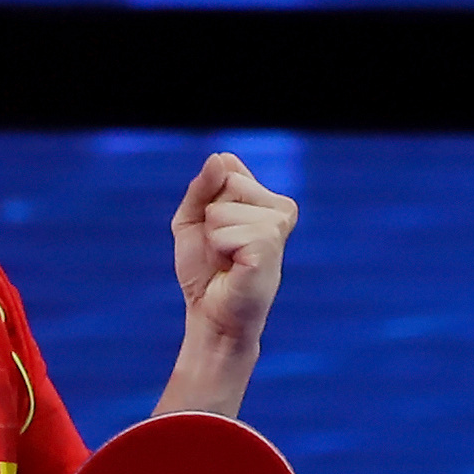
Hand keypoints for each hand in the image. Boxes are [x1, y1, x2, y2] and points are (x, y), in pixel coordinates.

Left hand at [169, 152, 294, 349]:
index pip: (226, 166)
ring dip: (213, 238)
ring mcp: (278, 225)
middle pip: (225, 182)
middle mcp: (280, 207)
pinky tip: (234, 267)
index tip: (214, 230)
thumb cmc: (205, 271)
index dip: (206, 200)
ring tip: (228, 260)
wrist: (213, 315)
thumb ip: (202, 187)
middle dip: (209, 218)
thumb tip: (219, 158)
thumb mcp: (193, 220)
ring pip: (221, 209)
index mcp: (266, 198)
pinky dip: (219, 250)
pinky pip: (225, 232)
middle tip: (221, 249)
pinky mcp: (270, 244)